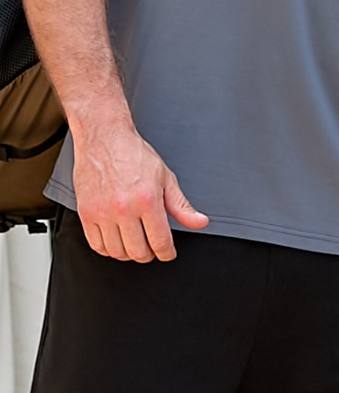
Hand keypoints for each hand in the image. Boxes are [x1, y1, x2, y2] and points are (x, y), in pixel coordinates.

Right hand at [72, 121, 208, 261]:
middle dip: (149, 254)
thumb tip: (199, 222)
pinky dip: (108, 249)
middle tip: (151, 247)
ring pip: (117, 252)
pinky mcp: (86, 213)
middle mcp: (123, 208)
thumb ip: (181, 205)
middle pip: (138, 252)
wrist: (104, 138)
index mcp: (147, 200)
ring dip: (129, 253)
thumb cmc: (133, 154)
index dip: (167, 253)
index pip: (160, 242)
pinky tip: (116, 240)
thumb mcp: (165, 177)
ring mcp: (102, 212)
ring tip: (134, 243)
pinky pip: (97, 245)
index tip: (167, 253)